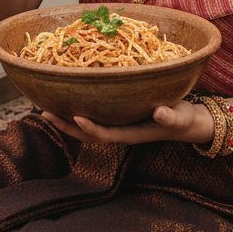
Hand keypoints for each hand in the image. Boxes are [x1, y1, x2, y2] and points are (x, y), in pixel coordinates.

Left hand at [40, 100, 211, 145]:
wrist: (187, 123)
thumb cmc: (184, 120)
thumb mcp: (181, 117)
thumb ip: (170, 116)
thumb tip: (159, 112)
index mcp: (132, 134)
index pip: (106, 134)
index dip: (90, 128)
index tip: (76, 116)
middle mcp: (120, 131)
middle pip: (88, 133)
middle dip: (66, 125)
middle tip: (45, 113)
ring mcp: (118, 124)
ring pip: (87, 125)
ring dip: (66, 118)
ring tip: (46, 107)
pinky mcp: (118, 115)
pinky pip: (94, 114)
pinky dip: (78, 108)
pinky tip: (66, 97)